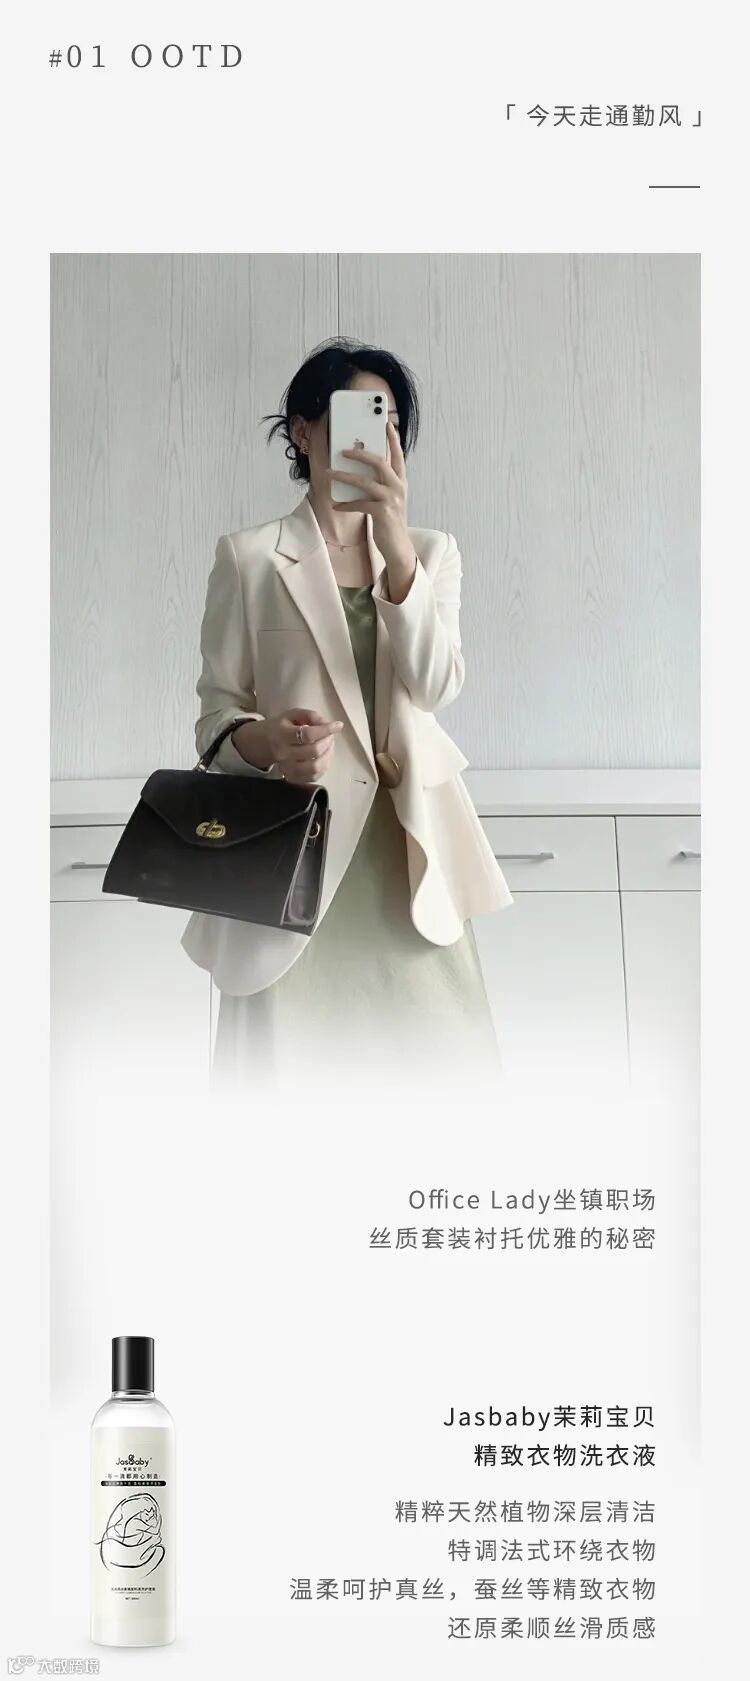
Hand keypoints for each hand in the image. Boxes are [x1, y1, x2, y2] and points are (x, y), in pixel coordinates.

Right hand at [266, 709, 343, 783]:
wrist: (263, 743)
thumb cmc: (281, 727)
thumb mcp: (292, 714)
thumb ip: (311, 715)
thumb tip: (327, 723)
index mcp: (282, 734)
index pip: (307, 735)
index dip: (325, 730)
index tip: (338, 725)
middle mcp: (283, 753)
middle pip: (313, 751)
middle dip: (328, 741)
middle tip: (330, 735)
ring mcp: (287, 768)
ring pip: (315, 767)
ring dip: (328, 755)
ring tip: (328, 745)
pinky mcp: (293, 778)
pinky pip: (314, 777)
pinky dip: (324, 766)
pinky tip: (323, 756)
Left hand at [325, 419, 413, 566]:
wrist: (398, 546)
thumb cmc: (390, 520)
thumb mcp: (389, 497)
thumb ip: (380, 482)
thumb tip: (359, 467)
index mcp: (401, 481)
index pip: (398, 455)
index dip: (393, 438)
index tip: (386, 423)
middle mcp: (398, 487)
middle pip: (379, 462)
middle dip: (360, 453)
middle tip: (343, 450)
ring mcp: (391, 500)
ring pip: (365, 482)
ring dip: (344, 476)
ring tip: (329, 474)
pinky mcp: (382, 514)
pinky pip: (359, 504)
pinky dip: (345, 504)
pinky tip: (336, 505)